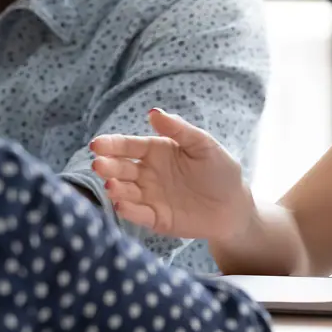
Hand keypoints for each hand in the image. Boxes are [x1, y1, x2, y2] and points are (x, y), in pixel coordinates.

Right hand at [88, 108, 254, 240]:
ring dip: (115, 188)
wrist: (234, 206)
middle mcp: (147, 173)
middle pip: (122, 168)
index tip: (97, 144)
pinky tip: (121, 204)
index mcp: (156, 152)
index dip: (113, 144)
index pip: (130, 146)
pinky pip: (138, 214)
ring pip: (125, 191)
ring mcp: (150, 196)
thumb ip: (179, 129)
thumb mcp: (203, 145)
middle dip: (108, 166)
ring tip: (110, 184)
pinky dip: (128, 210)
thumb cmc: (220, 170)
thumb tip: (153, 112)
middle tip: (99, 164)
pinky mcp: (156, 218)